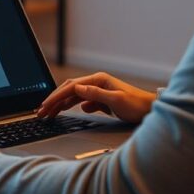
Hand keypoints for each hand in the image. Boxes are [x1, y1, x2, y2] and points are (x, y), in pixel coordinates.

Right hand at [37, 72, 155, 123]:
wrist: (151, 111)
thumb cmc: (137, 106)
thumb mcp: (117, 101)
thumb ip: (96, 95)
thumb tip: (77, 89)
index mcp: (98, 80)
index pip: (71, 88)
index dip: (56, 97)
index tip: (45, 106)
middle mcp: (97, 83)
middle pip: (69, 90)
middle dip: (54, 100)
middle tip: (41, 111)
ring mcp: (98, 92)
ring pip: (74, 97)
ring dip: (60, 105)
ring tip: (49, 113)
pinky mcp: (101, 101)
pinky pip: (82, 103)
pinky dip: (72, 107)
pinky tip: (67, 112)